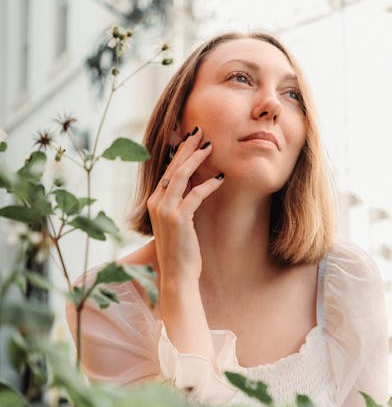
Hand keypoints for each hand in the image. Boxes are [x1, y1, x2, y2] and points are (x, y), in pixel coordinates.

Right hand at [147, 126, 223, 284]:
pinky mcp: (178, 219)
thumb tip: (193, 186)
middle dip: (187, 147)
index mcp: (154, 201)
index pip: (167, 170)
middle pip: (172, 167)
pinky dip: (208, 184)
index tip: (191, 138)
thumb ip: (180, 204)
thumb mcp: (177, 222)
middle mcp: (156, 203)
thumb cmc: (180, 251)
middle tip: (200, 131)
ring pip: (181, 176)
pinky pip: (195, 195)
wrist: (177, 275)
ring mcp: (165, 211)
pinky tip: (221, 178)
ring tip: (210, 146)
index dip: (179, 152)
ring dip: (197, 159)